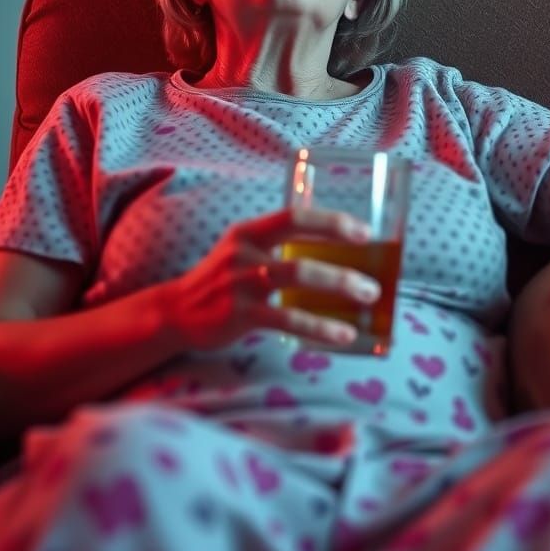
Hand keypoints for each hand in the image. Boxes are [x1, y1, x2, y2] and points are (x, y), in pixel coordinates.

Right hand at [162, 207, 381, 350]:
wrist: (176, 313)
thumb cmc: (222, 283)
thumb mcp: (244, 253)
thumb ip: (279, 249)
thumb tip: (335, 255)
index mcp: (249, 231)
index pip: (295, 215)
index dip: (331, 221)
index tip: (364, 231)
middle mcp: (244, 251)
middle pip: (299, 244)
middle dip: (341, 257)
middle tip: (373, 278)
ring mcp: (240, 282)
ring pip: (296, 275)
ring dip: (338, 283)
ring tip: (367, 296)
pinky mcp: (239, 314)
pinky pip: (287, 319)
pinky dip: (319, 326)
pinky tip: (343, 335)